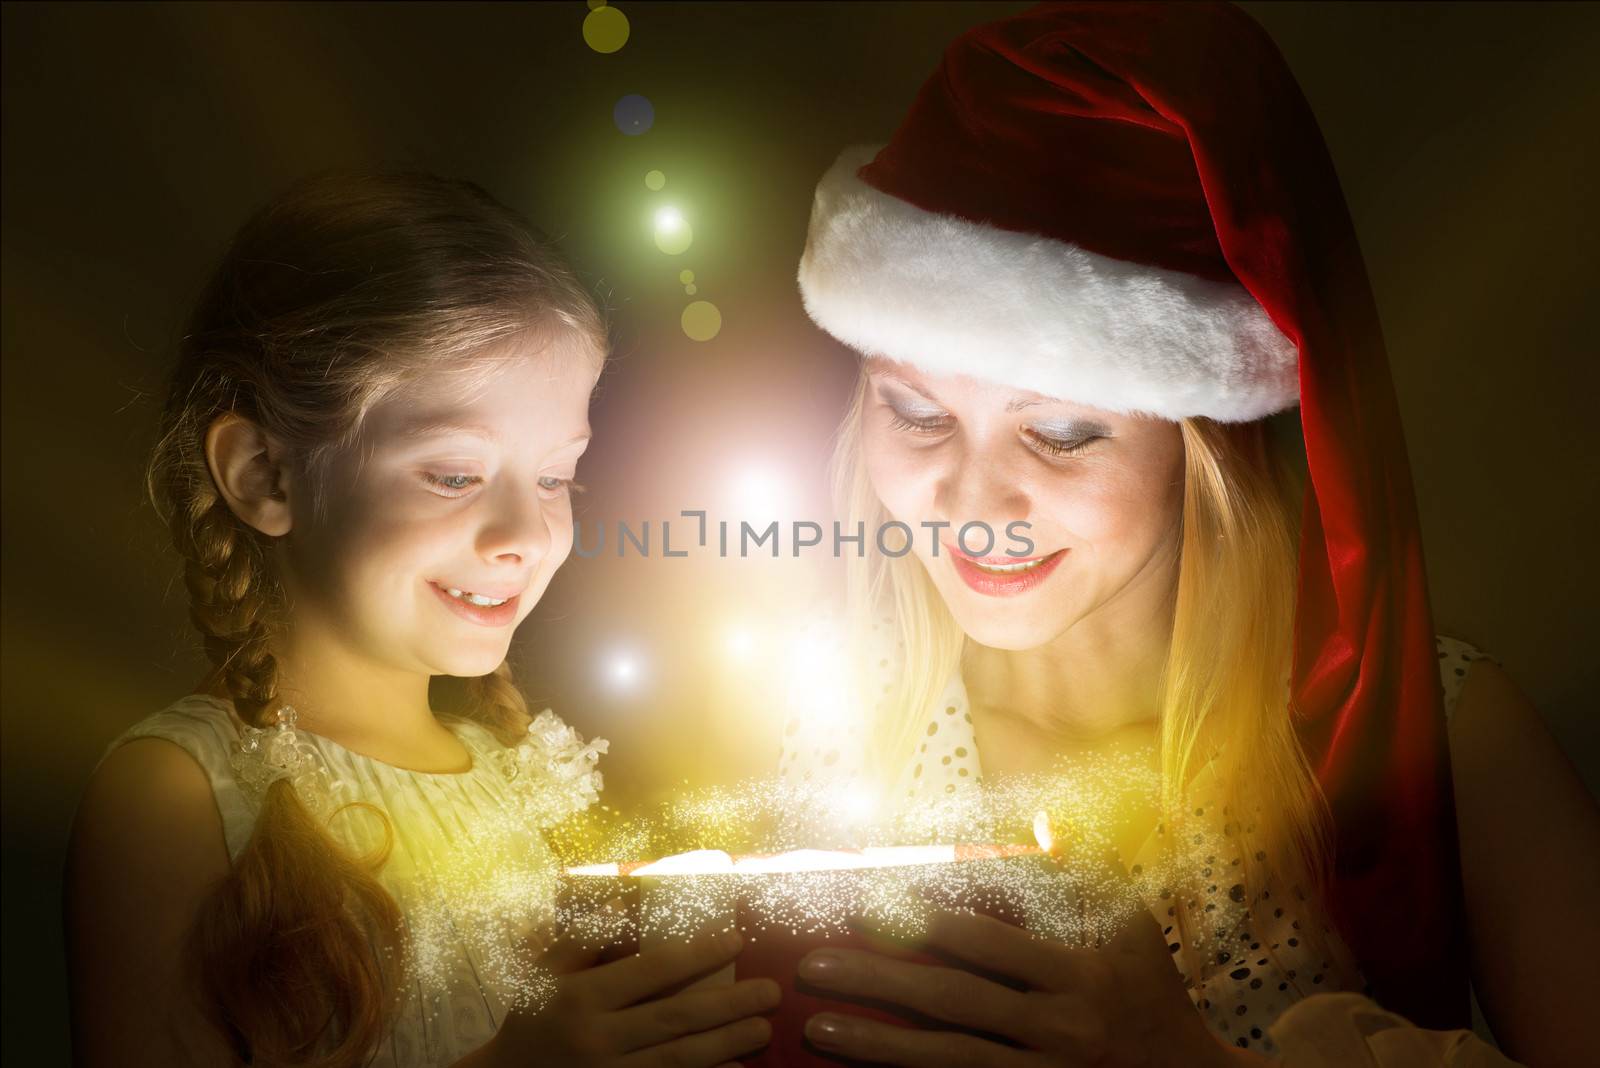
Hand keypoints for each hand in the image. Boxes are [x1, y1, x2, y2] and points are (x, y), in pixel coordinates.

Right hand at [486, 928, 776, 1066]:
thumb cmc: (532, 1018)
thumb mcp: (546, 973)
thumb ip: (585, 939)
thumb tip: (626, 903)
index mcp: (582, 997)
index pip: (651, 970)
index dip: (697, 953)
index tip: (736, 938)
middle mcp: (600, 1037)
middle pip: (676, 1018)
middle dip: (728, 1005)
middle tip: (770, 991)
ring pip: (680, 1059)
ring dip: (727, 1044)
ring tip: (762, 1027)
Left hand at [798, 909, 1266, 1066]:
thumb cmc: (1153, 991)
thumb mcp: (1132, 926)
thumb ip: (1086, 869)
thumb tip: (1042, 817)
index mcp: (1075, 975)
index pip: (984, 943)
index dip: (922, 923)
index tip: (866, 904)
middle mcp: (1055, 1029)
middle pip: (948, 1003)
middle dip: (874, 983)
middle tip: (810, 966)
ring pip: (943, 1060)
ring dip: (874, 1045)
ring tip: (814, 1028)